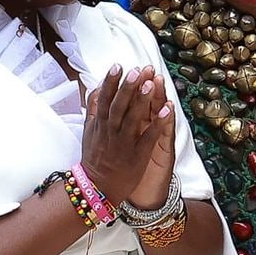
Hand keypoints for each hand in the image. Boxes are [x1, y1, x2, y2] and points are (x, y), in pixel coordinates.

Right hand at [80, 65, 172, 203]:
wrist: (98, 189)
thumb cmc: (96, 158)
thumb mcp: (89, 132)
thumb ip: (93, 110)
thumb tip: (96, 87)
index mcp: (99, 125)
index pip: (104, 100)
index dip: (111, 82)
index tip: (118, 65)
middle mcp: (110, 132)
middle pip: (118, 106)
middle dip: (127, 87)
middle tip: (136, 70)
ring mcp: (123, 143)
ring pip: (132, 119)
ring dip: (142, 101)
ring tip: (151, 83)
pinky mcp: (137, 155)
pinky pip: (148, 137)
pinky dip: (157, 123)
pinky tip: (166, 110)